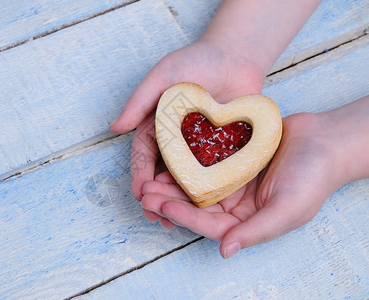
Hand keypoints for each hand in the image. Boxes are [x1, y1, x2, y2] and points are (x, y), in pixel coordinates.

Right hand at [110, 39, 263, 203]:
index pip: (145, 155)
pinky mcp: (226, 150)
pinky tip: (209, 207)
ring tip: (178, 221)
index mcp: (158, 126)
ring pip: (189, 179)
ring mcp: (202, 148)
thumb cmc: (196, 60)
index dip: (140, 175)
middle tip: (156, 215)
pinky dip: (211, 190)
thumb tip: (114, 128)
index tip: (139, 194)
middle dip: (159, 195)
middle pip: (165, 173)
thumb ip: (140, 100)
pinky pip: (217, 172)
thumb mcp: (163, 75)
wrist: (236, 56)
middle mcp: (178, 141)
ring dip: (182, 200)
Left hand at [140, 112, 344, 257]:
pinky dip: (187, 161)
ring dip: (173, 182)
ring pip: (196, 184)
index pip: (209, 224)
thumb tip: (225, 250)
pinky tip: (170, 156)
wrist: (326, 140)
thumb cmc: (313, 178)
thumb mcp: (288, 209)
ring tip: (150, 178)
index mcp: (247, 221)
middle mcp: (235, 204)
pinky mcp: (231, 159)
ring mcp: (232, 181)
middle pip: (196, 205)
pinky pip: (205, 162)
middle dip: (170, 200)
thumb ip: (256, 231)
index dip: (184, 216)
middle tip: (145, 194)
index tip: (162, 206)